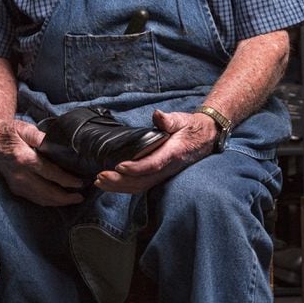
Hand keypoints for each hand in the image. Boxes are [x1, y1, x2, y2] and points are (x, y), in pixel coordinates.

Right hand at [0, 119, 86, 206]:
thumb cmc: (9, 132)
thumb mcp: (25, 128)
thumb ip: (40, 137)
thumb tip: (57, 143)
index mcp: (24, 159)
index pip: (50, 174)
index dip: (67, 181)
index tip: (80, 183)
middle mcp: (19, 175)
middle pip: (47, 192)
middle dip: (66, 197)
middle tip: (81, 196)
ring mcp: (16, 184)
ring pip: (41, 199)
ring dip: (58, 202)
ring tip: (73, 199)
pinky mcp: (14, 188)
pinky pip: (34, 199)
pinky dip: (48, 201)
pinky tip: (57, 199)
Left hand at [93, 109, 217, 194]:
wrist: (203, 138)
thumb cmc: (189, 128)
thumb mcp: (181, 120)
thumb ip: (169, 120)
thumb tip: (158, 116)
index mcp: (172, 153)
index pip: (153, 164)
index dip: (136, 168)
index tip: (119, 166)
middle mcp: (167, 168)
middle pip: (142, 181)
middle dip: (119, 181)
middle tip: (100, 176)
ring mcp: (163, 174)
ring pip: (139, 187)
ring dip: (118, 187)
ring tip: (99, 181)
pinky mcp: (158, 176)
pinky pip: (140, 185)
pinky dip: (123, 187)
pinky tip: (109, 184)